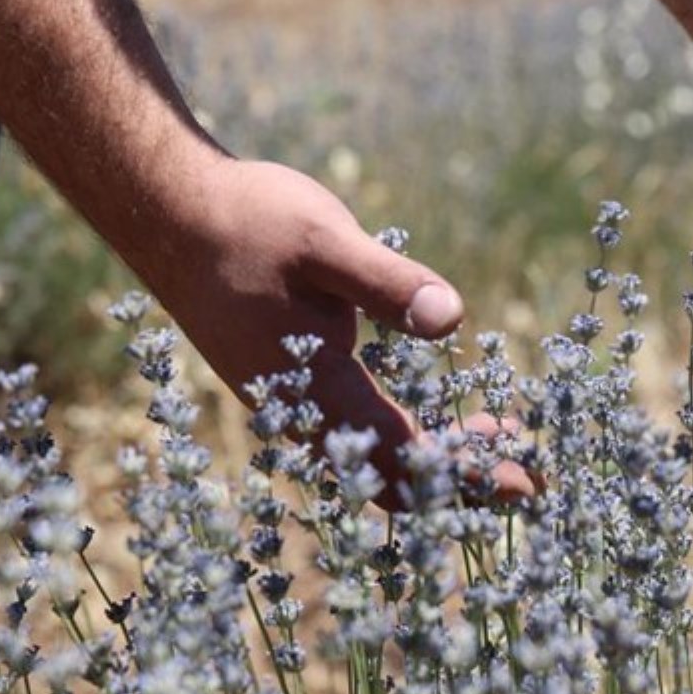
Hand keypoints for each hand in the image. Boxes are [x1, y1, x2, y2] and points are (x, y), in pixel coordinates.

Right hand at [145, 156, 536, 508]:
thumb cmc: (246, 221)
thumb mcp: (324, 240)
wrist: (166, 213)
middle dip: (460, 478)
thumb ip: (386, 284)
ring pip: (368, 459)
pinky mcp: (287, 384)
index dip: (468, 475)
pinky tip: (430, 407)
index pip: (404, 458)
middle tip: (526, 471)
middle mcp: (301, 413)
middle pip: (390, 476)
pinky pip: (351, 432)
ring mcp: (291, 402)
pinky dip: (400, 435)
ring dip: (432, 457)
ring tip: (490, 432)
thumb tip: (453, 318)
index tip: (527, 480)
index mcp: (315, 389)